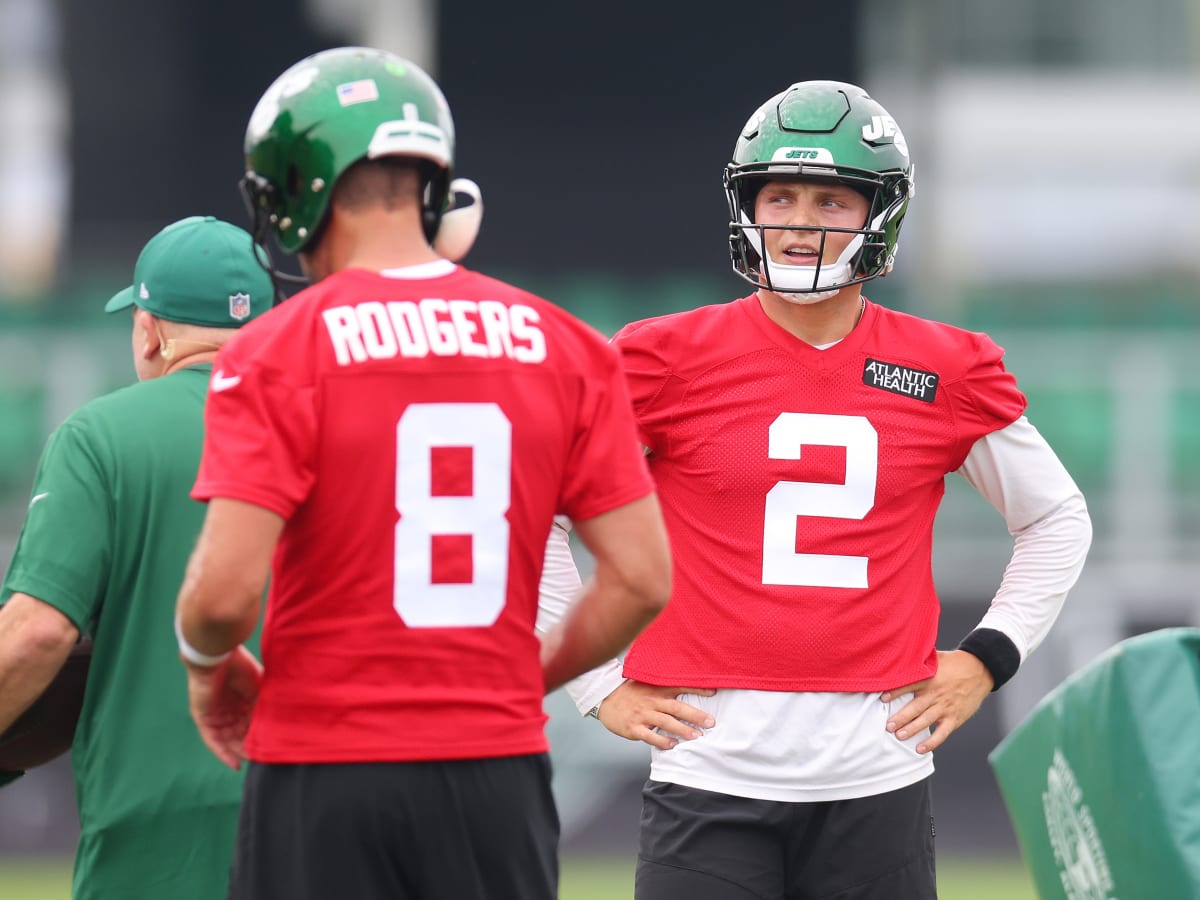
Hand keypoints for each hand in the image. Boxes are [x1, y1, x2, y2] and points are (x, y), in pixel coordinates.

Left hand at [185, 646, 262, 769]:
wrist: (218, 657)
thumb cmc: (241, 667)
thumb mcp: (259, 689)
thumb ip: (264, 705)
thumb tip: (278, 724)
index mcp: (243, 700)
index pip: (253, 723)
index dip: (262, 735)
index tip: (273, 747)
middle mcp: (230, 709)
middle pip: (240, 734)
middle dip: (251, 746)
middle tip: (263, 757)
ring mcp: (216, 715)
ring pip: (228, 740)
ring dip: (239, 751)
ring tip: (252, 761)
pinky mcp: (204, 719)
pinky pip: (213, 741)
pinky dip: (223, 753)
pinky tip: (235, 763)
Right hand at [597, 680, 715, 750]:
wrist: (604, 699)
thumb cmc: (628, 693)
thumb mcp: (645, 684)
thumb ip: (663, 686)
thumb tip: (686, 686)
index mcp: (656, 689)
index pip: (680, 687)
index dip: (697, 688)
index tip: (713, 691)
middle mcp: (651, 701)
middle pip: (676, 707)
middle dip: (695, 715)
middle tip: (711, 722)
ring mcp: (642, 714)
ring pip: (666, 722)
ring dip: (683, 730)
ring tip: (697, 736)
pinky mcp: (633, 728)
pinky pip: (649, 735)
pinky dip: (661, 740)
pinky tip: (672, 745)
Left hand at [881, 650, 992, 754]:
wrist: (980, 670)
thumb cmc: (955, 664)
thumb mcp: (935, 658)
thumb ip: (918, 663)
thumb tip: (900, 657)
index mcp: (929, 679)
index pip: (909, 686)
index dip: (895, 692)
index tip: (882, 698)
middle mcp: (935, 694)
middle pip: (915, 708)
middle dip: (900, 718)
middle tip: (888, 726)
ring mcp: (945, 707)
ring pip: (926, 721)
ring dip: (912, 729)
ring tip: (899, 736)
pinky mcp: (954, 718)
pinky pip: (942, 733)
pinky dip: (932, 742)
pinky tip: (921, 748)